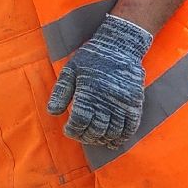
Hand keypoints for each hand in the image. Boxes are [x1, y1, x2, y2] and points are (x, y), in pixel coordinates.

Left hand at [46, 14, 152, 148]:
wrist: (120, 45)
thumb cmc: (91, 58)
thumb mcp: (70, 70)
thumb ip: (60, 92)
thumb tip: (52, 113)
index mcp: (88, 92)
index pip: (79, 121)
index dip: (72, 130)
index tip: (68, 129)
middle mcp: (106, 99)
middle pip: (95, 130)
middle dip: (85, 137)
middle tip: (81, 134)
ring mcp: (122, 102)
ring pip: (113, 132)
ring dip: (102, 139)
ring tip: (95, 138)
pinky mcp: (135, 103)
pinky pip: (131, 127)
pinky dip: (122, 138)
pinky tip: (114, 142)